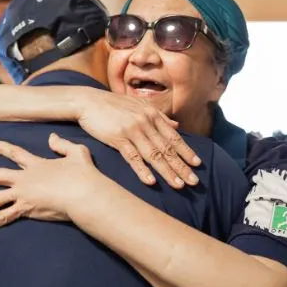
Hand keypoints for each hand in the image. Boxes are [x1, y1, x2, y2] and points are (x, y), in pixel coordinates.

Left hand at [0, 133, 102, 231]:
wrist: (84, 194)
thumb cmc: (85, 175)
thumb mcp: (77, 153)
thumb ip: (63, 144)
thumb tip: (51, 137)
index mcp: (37, 164)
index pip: (16, 154)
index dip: (4, 148)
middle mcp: (25, 179)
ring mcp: (23, 195)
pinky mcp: (26, 209)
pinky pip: (4, 217)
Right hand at [75, 89, 200, 188]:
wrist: (88, 101)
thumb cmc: (113, 105)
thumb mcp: (139, 106)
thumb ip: (159, 116)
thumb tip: (176, 126)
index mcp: (152, 115)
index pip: (173, 137)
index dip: (186, 151)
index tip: (197, 164)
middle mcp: (146, 122)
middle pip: (167, 148)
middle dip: (182, 166)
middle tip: (194, 181)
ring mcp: (132, 130)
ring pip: (154, 155)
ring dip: (167, 171)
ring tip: (178, 185)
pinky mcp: (117, 138)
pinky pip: (132, 156)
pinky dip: (142, 170)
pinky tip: (151, 182)